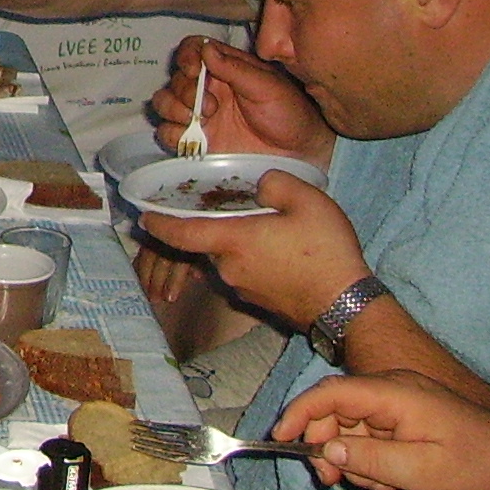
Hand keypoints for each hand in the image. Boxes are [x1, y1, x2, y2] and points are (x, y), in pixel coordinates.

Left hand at [137, 169, 367, 329]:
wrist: (346, 306)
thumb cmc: (325, 251)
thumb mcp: (306, 200)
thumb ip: (274, 183)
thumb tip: (259, 186)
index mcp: (233, 241)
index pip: (183, 232)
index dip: (160, 223)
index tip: (143, 217)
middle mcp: (229, 268)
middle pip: (210, 242)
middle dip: (216, 226)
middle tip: (239, 210)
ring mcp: (243, 288)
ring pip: (229, 258)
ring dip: (238, 244)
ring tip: (268, 229)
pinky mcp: (258, 301)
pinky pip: (245, 273)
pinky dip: (252, 260)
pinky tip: (280, 252)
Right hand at [152, 37, 335, 167]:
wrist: (298, 153)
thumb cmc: (289, 113)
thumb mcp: (267, 86)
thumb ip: (235, 68)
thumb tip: (205, 49)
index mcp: (224, 68)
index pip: (192, 50)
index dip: (185, 56)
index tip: (193, 70)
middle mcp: (207, 88)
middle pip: (175, 78)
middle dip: (184, 91)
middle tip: (211, 107)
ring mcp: (200, 116)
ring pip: (164, 103)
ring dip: (173, 109)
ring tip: (199, 120)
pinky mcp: (196, 141)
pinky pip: (167, 133)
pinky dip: (171, 133)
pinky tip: (192, 138)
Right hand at [276, 369, 489, 489]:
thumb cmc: (474, 466)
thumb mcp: (421, 470)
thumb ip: (371, 458)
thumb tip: (328, 449)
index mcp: (395, 393)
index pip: (333, 392)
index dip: (301, 412)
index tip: (281, 439)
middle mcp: (392, 390)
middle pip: (336, 410)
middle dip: (327, 444)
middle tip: (331, 480)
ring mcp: (399, 404)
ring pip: (350, 426)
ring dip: (352, 457)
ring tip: (380, 485)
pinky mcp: (404, 419)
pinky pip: (370, 434)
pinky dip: (369, 457)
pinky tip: (390, 479)